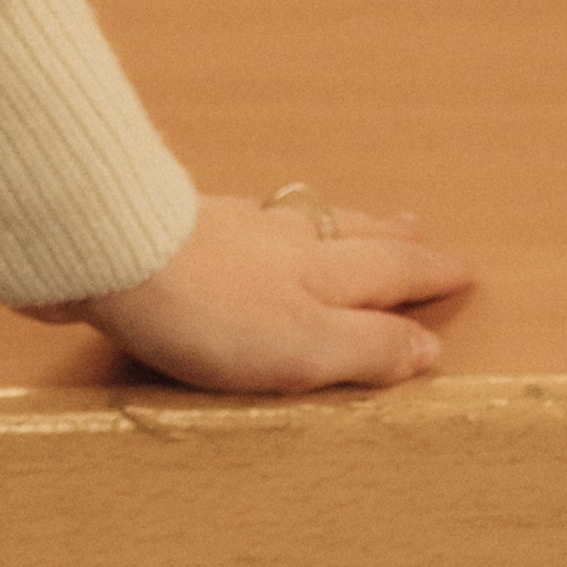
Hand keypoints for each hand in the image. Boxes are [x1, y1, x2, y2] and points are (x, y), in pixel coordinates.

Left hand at [57, 188, 470, 394]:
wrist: (104, 253)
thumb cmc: (207, 311)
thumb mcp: (304, 346)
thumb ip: (367, 347)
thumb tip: (429, 347)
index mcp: (319, 272)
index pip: (388, 271)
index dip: (426, 273)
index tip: (462, 268)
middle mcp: (279, 241)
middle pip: (346, 234)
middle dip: (386, 237)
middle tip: (415, 225)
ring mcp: (225, 228)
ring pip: (294, 223)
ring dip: (329, 224)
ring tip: (347, 219)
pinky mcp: (172, 232)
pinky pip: (239, 221)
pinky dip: (261, 224)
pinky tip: (244, 224)